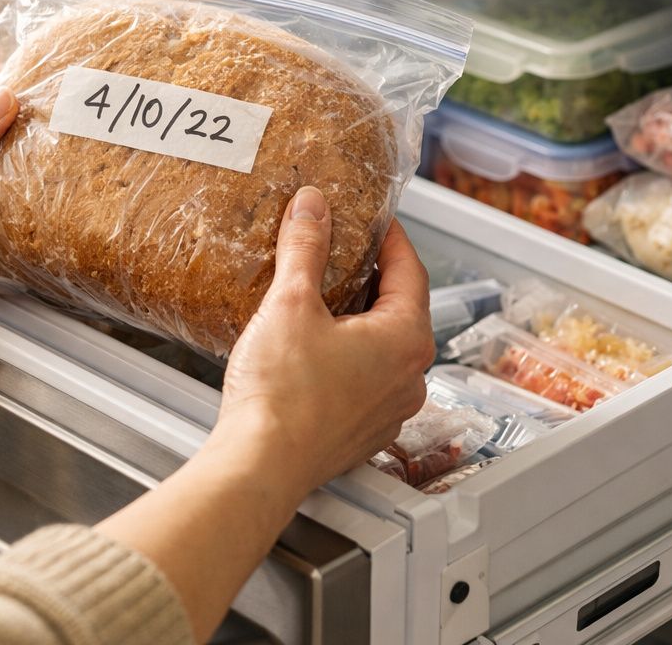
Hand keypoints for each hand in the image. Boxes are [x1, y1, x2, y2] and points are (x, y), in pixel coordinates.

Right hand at [212, 186, 433, 498]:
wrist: (262, 464)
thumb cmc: (282, 395)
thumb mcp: (291, 303)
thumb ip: (305, 247)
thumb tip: (312, 207)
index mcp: (406, 340)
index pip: (410, 269)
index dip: (389, 237)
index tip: (373, 218)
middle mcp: (409, 377)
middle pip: (400, 308)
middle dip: (370, 276)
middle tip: (341, 251)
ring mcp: (389, 409)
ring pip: (383, 347)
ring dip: (358, 319)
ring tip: (321, 299)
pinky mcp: (363, 431)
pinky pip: (365, 380)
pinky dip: (347, 356)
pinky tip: (311, 349)